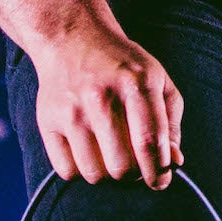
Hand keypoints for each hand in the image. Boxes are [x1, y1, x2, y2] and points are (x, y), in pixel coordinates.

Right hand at [29, 19, 183, 190]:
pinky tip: (88, 151)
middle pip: (122, 166)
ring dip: (107, 174)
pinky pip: (67, 171)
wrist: (73, 38)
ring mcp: (71, 110)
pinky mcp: (48, 121)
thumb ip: (170, 123)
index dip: (158, 172)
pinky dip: (80, 171)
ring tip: (111, 155)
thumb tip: (173, 163)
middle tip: (134, 163)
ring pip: (94, 174)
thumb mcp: (157, 80)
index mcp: (137, 82)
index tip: (160, 182)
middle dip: (133, 174)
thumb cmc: (123, 65)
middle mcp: (101, 96)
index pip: (150, 142)